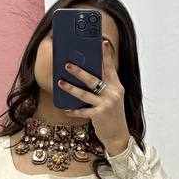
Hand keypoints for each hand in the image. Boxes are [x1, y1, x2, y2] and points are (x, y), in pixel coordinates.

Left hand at [56, 37, 129, 154]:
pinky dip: (74, 111)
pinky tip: (66, 109)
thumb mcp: (113, 98)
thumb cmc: (112, 115)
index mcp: (117, 86)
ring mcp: (106, 104)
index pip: (110, 67)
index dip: (106, 55)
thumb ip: (104, 87)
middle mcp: (113, 93)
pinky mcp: (99, 115)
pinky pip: (83, 111)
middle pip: (93, 79)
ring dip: (70, 88)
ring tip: (60, 82)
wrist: (119, 136)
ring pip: (84, 94)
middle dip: (79, 71)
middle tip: (67, 64)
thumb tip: (88, 75)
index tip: (101, 42)